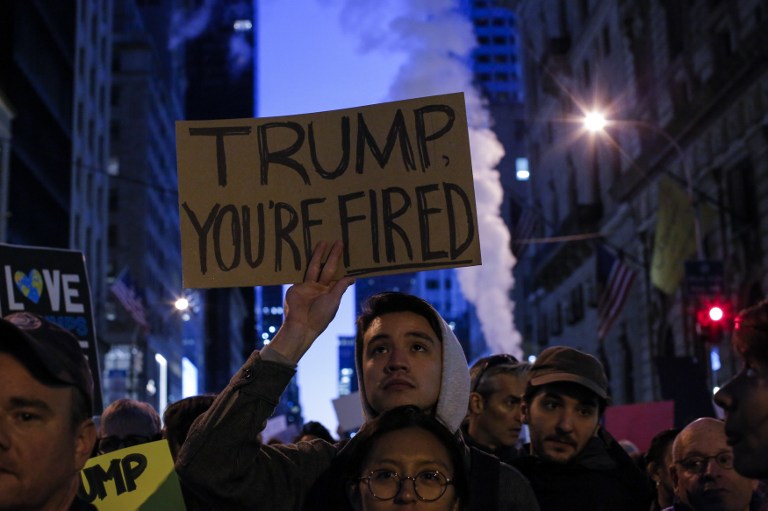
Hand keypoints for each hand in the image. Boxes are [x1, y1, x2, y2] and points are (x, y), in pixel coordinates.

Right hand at [269, 240, 354, 362]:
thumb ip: (341, 286)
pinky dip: (302, 262)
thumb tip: (354, 277)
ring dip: (318, 255)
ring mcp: (308, 286)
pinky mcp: (297, 286)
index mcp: (331, 292)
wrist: (301, 325)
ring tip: (323, 242)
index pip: (339, 275)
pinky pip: (300, 272)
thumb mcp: (334, 299)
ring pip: (314, 266)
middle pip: (328, 268)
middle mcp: (320, 288)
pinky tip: (304, 252)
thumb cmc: (320, 315)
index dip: (343, 265)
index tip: (349, 254)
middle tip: (339, 241)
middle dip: (333, 255)